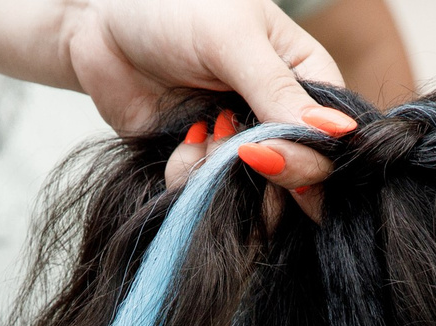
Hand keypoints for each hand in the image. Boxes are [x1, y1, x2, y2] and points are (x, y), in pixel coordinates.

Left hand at [59, 0, 345, 202]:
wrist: (98, 21)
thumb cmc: (171, 6)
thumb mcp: (232, 39)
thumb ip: (279, 90)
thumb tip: (337, 135)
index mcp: (306, 80)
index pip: (331, 140)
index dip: (311, 159)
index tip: (270, 152)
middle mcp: (278, 119)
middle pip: (301, 180)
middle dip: (267, 177)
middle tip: (235, 149)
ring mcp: (239, 145)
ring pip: (254, 197)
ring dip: (224, 177)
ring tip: (201, 133)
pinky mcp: (201, 163)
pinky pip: (208, 196)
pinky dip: (192, 179)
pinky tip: (181, 143)